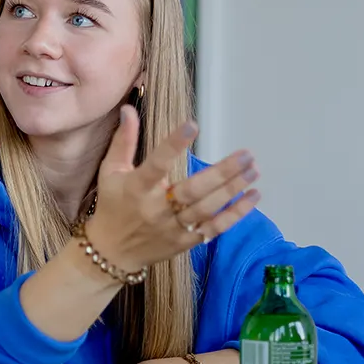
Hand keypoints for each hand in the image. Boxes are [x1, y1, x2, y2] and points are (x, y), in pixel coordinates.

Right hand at [84, 107, 259, 272]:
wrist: (111, 253)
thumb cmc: (112, 206)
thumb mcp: (110, 171)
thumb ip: (123, 141)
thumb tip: (128, 109)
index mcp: (136, 188)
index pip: (156, 164)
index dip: (173, 145)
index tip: (192, 126)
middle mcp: (156, 209)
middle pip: (193, 190)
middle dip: (221, 172)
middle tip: (246, 155)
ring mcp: (172, 228)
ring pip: (207, 209)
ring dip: (232, 190)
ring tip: (253, 171)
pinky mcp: (184, 242)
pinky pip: (213, 229)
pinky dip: (235, 214)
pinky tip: (252, 197)